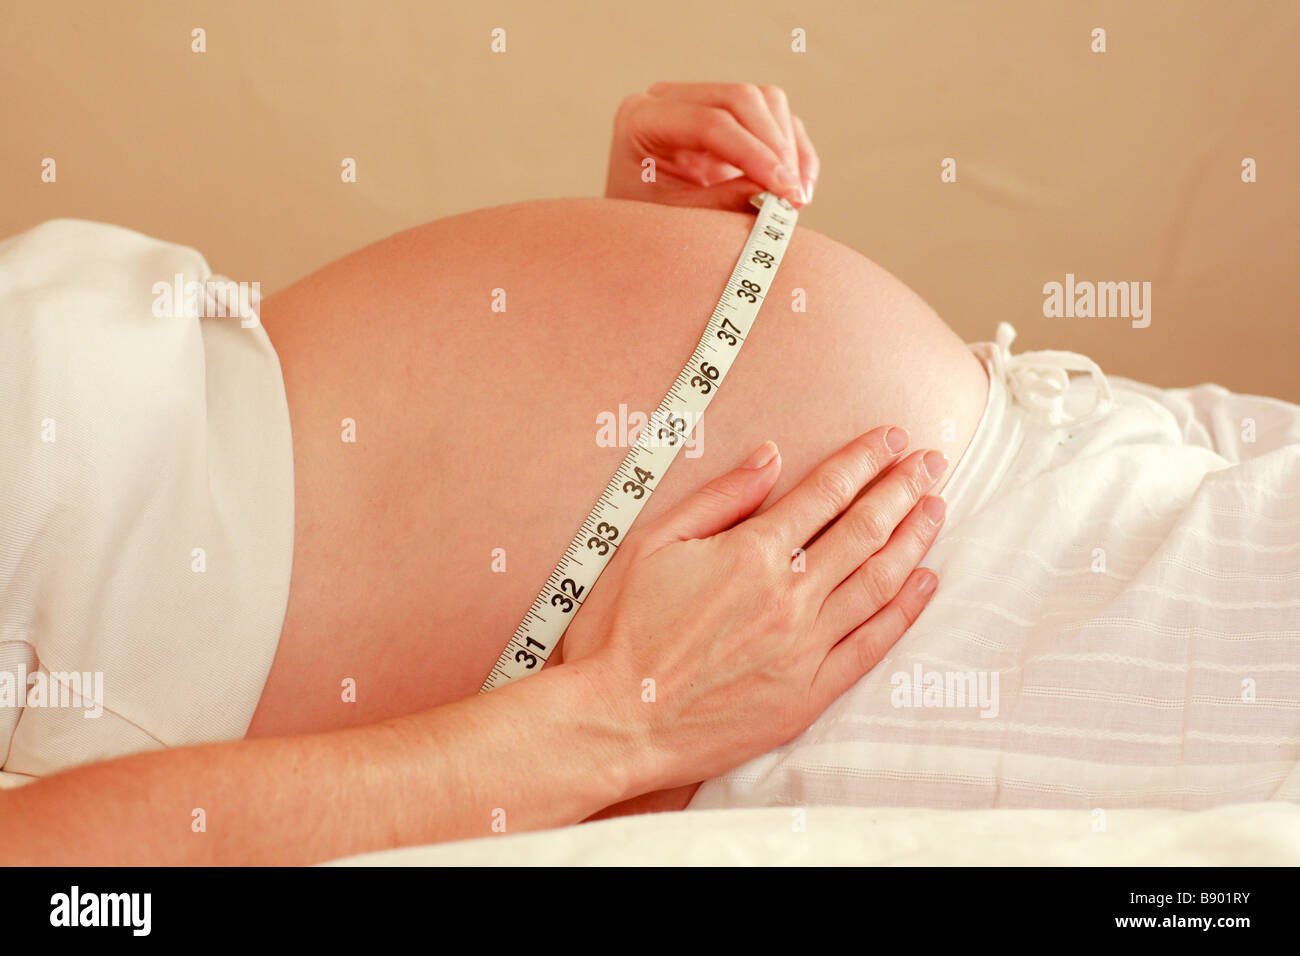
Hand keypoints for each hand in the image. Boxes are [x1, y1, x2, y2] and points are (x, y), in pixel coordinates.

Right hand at [559, 427, 946, 790]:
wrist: (613, 722)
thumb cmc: (620, 633)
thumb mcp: (651, 544)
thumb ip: (717, 497)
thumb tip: (769, 457)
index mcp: (750, 554)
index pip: (825, 493)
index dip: (864, 460)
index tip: (890, 439)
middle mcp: (789, 596)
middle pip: (864, 530)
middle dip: (903, 488)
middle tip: (930, 461)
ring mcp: (804, 647)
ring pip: (878, 581)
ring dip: (914, 538)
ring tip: (936, 507)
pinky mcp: (808, 694)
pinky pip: (872, 644)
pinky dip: (905, 610)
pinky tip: (925, 581)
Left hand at [604, 82, 819, 211]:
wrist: (638, 226)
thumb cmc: (645, 224)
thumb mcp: (676, 220)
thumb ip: (720, 203)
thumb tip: (773, 191)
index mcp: (642, 119)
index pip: (708, 122)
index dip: (752, 153)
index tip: (783, 190)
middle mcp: (671, 100)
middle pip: (741, 99)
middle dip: (776, 147)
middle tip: (794, 197)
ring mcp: (704, 102)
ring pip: (767, 101)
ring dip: (789, 149)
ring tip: (795, 200)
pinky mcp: (731, 116)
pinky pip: (778, 118)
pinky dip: (796, 152)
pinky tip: (799, 189)